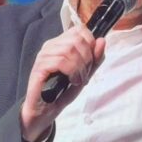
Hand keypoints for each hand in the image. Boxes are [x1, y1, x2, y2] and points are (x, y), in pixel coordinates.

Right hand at [20, 24, 105, 141]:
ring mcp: (44, 55)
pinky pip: (61, 61)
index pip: (80, 30)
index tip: (90, 62)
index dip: (91, 44)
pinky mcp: (39, 67)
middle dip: (88, 58)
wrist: (44, 111)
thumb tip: (102, 40)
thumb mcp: (84, 75)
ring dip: (80, 68)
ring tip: (78, 80)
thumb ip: (94, 59)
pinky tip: (72, 81)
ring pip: (70, 50)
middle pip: (77, 39)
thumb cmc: (61, 93)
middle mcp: (50, 46)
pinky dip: (72, 72)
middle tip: (85, 74)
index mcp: (60, 44)